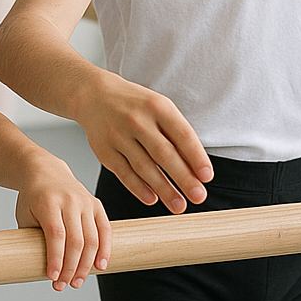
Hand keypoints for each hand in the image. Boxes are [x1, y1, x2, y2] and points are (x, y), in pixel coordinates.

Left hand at [14, 154, 111, 291]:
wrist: (45, 171)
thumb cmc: (32, 198)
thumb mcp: (25, 215)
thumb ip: (33, 238)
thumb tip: (39, 269)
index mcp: (48, 202)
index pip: (55, 234)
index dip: (56, 258)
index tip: (53, 278)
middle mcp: (69, 201)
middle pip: (76, 240)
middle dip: (71, 268)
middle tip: (64, 286)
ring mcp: (85, 202)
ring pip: (91, 238)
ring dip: (86, 265)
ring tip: (77, 282)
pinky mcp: (96, 204)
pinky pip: (105, 229)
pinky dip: (105, 249)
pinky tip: (100, 266)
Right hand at [79, 74, 212, 210]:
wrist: (93, 95)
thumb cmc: (134, 105)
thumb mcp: (158, 108)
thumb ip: (176, 134)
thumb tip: (195, 168)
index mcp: (157, 107)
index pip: (182, 135)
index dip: (196, 157)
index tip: (207, 176)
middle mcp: (137, 120)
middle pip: (164, 154)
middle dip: (184, 178)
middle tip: (198, 196)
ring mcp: (118, 135)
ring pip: (144, 167)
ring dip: (164, 189)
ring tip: (179, 205)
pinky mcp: (104, 150)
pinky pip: (124, 173)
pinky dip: (139, 188)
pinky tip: (152, 199)